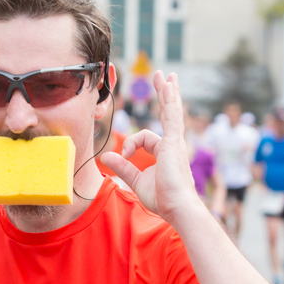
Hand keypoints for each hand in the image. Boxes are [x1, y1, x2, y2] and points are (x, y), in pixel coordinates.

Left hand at [99, 72, 198, 223]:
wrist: (177, 207)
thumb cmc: (162, 198)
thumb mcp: (137, 180)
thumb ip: (123, 167)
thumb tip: (106, 157)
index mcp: (166, 152)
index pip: (146, 138)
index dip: (131, 145)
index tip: (125, 156)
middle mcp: (173, 144)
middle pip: (168, 114)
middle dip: (165, 96)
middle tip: (164, 78)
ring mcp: (176, 142)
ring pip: (171, 111)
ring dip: (168, 92)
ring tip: (167, 76)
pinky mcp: (174, 142)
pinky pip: (172, 115)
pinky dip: (170, 100)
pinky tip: (168, 86)